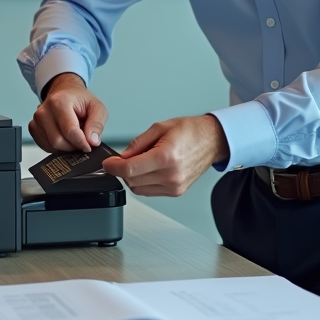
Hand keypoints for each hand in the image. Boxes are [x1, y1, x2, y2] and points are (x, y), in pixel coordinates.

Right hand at [28, 73, 108, 152]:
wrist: (65, 92)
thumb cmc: (79, 100)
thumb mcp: (97, 107)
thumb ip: (97, 124)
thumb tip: (92, 141)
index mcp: (59, 102)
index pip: (70, 132)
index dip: (82, 143)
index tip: (89, 146)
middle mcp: (44, 111)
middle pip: (58, 142)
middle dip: (73, 146)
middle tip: (82, 140)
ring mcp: (36, 120)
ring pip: (52, 146)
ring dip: (66, 147)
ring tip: (73, 134)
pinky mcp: (33, 128)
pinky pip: (46, 147)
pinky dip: (57, 147)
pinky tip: (63, 136)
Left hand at [102, 114, 229, 196]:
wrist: (212, 140)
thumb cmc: (191, 131)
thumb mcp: (159, 128)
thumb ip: (137, 144)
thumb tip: (122, 157)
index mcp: (166, 157)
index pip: (130, 169)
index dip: (113, 167)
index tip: (108, 163)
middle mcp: (171, 175)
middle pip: (132, 181)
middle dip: (121, 171)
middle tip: (120, 160)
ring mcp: (175, 186)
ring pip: (139, 189)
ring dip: (131, 178)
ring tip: (137, 162)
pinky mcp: (176, 191)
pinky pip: (150, 191)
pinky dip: (143, 182)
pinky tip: (147, 170)